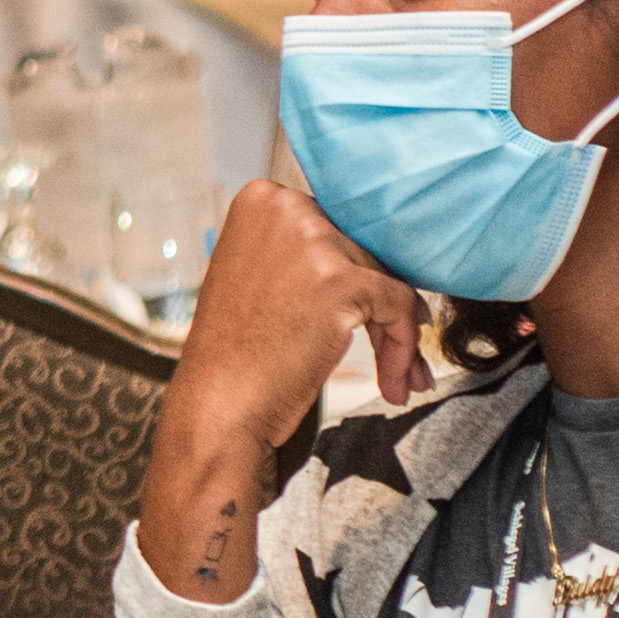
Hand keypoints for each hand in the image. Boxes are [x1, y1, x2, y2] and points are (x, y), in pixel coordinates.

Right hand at [134, 178, 424, 608]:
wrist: (216, 420)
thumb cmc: (244, 368)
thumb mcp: (276, 292)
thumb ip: (320, 256)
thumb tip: (401, 246)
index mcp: (260, 198)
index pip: (350, 219)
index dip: (371, 271)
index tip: (371, 319)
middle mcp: (279, 203)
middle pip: (375, 241)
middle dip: (388, 304)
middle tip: (387, 356)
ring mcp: (305, 239)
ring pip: (392, 272)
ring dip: (399, 331)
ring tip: (389, 374)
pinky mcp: (332, 277)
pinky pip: (398, 302)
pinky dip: (402, 347)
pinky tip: (390, 383)